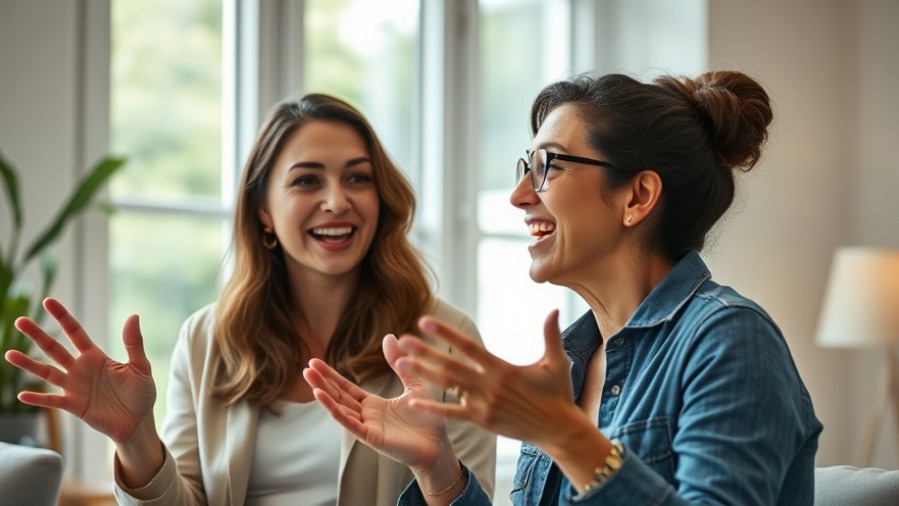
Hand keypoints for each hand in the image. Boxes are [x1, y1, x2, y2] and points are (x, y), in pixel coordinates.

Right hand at [4, 297, 156, 444]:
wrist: (138, 422)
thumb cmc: (141, 393)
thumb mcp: (140, 366)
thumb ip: (134, 343)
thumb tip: (133, 316)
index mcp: (96, 356)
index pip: (75, 332)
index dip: (62, 317)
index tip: (48, 301)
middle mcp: (80, 369)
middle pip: (54, 349)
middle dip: (38, 335)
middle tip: (20, 321)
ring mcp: (74, 387)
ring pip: (47, 372)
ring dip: (28, 364)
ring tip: (9, 353)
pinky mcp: (73, 406)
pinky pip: (52, 401)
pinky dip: (38, 398)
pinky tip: (22, 394)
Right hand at [303, 334, 453, 474]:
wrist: (440, 447)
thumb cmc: (428, 420)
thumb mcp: (414, 383)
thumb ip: (399, 363)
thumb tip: (388, 336)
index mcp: (373, 405)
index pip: (346, 387)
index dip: (331, 375)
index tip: (315, 362)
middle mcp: (366, 416)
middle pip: (339, 396)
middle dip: (322, 382)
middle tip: (306, 367)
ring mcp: (368, 427)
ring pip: (340, 408)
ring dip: (324, 394)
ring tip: (310, 379)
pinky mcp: (372, 437)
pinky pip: (350, 422)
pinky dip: (335, 410)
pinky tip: (322, 397)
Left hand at [394, 309, 581, 447]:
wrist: (559, 430)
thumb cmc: (558, 394)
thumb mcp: (557, 363)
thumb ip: (551, 336)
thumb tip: (554, 310)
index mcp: (503, 368)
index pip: (469, 346)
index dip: (446, 333)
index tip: (426, 321)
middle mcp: (490, 385)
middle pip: (451, 365)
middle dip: (425, 352)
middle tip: (403, 340)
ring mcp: (484, 404)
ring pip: (448, 387)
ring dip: (423, 374)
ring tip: (401, 363)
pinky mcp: (482, 421)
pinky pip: (452, 414)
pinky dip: (432, 408)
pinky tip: (413, 402)